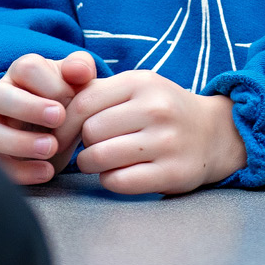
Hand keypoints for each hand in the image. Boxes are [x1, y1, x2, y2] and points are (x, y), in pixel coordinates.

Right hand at [0, 51, 96, 184]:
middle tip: (59, 119)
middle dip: (27, 107)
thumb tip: (80, 70)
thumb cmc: (69, 97)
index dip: (48, 84)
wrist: (65, 129)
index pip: (25, 68)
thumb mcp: (79, 79)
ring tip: (51, 148)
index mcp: (22, 71)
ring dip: (18, 142)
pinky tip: (47, 171)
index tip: (69, 98)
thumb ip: (81, 67)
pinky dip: (21, 171)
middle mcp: (2, 95)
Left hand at [69, 70, 246, 194]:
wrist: (213, 133)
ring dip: (92, 164)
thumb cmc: (161, 109)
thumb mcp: (135, 87)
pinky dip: (110, 180)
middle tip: (92, 146)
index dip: (65, 123)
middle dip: (84, 143)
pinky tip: (118, 173)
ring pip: (101, 158)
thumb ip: (96, 90)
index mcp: (141, 82)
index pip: (83, 103)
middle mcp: (155, 108)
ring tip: (100, 160)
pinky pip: (118, 182)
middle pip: (90, 132)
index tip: (62, 134)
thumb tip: (51, 102)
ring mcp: (166, 141)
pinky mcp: (173, 173)